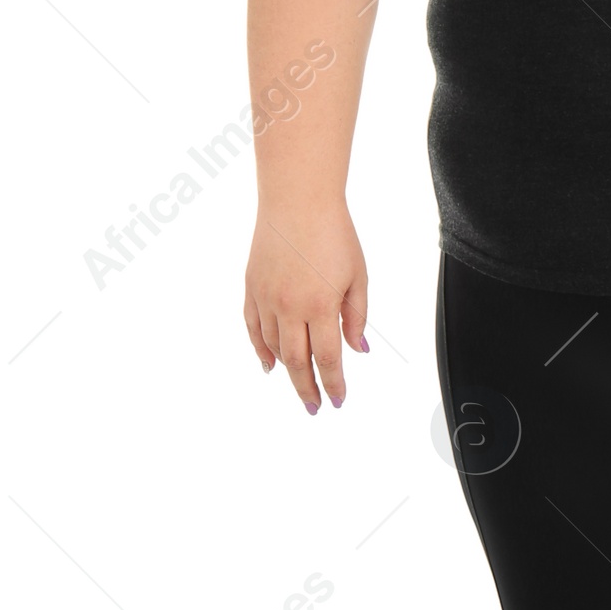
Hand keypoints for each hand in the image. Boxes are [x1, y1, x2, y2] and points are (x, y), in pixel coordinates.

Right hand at [243, 203, 368, 412]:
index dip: (333, 384)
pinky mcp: (251, 288)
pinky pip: (253, 328)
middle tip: (315, 407)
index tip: (337, 400)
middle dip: (307, 389)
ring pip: (274, 348)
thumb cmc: (334, 234)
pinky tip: (269, 364)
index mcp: (320, 306)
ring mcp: (266, 299)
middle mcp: (289, 307)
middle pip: (297, 362)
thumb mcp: (357, 276)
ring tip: (300, 383)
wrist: (297, 202)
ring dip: (288, 370)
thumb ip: (356, 316)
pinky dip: (260, 350)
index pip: (327, 359)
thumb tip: (359, 350)